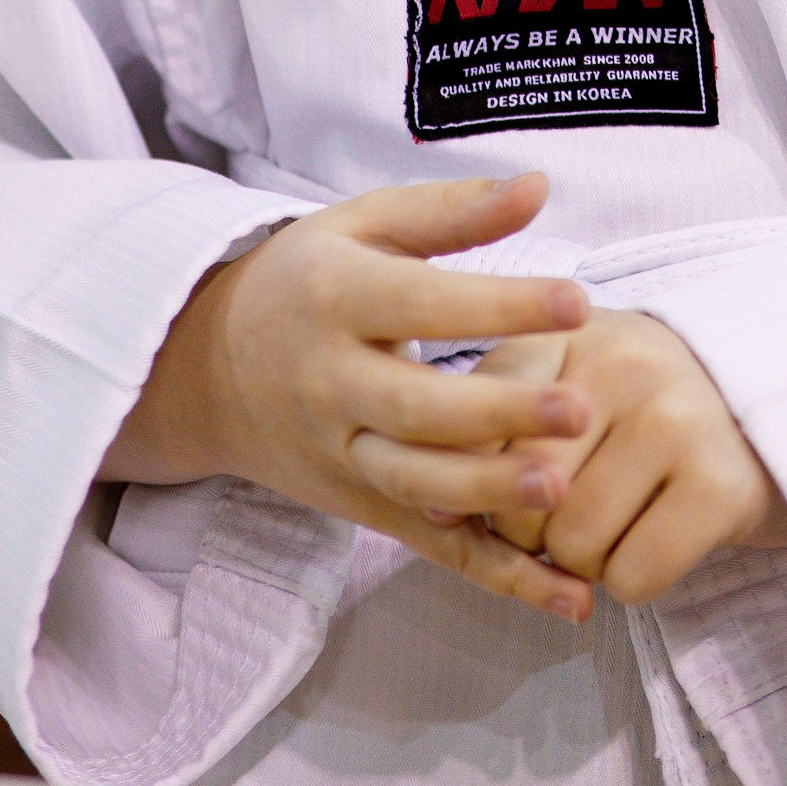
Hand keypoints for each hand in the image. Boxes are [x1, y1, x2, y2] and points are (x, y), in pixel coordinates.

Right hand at [104, 172, 598, 621]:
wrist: (207, 367)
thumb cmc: (305, 280)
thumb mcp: (363, 226)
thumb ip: (451, 210)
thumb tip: (539, 187)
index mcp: (336, 299)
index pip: (421, 304)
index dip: (498, 304)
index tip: (576, 301)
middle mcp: (332, 384)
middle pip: (416, 409)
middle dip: (498, 415)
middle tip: (579, 409)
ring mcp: (344, 455)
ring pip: (417, 486)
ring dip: (490, 494)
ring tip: (562, 487)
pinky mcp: (362, 507)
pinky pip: (432, 548)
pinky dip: (498, 579)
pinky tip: (565, 598)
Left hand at [481, 312, 786, 603]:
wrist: (780, 416)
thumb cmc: (644, 413)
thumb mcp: (571, 390)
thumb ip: (497, 427)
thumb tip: (429, 504)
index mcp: (571, 330)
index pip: (481, 421)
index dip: (478, 479)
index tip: (503, 490)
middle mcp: (624, 361)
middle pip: (521, 493)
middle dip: (533, 532)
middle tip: (573, 516)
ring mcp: (677, 417)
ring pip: (574, 545)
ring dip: (587, 563)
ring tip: (619, 523)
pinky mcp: (720, 484)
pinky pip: (631, 577)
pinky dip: (634, 581)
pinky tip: (657, 539)